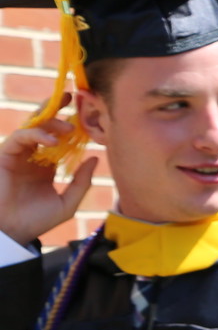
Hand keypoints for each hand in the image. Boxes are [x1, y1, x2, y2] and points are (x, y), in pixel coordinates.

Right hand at [0, 103, 96, 244]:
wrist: (12, 231)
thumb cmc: (38, 220)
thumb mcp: (67, 202)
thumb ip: (82, 182)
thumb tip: (96, 159)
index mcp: (47, 165)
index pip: (59, 139)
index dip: (71, 126)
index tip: (87, 116)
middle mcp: (32, 155)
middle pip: (43, 125)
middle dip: (56, 109)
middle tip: (72, 98)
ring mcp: (18, 154)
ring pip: (32, 126)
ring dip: (50, 121)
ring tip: (68, 127)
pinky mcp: (5, 154)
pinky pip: (20, 137)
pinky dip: (36, 135)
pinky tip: (52, 141)